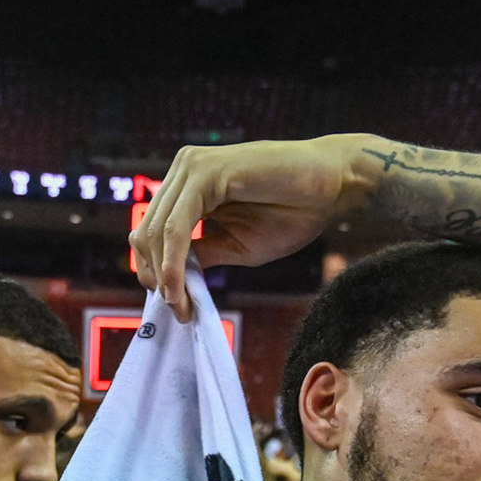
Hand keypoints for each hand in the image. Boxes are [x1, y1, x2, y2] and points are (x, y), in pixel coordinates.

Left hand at [130, 136, 373, 318]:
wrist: (334, 185)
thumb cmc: (294, 212)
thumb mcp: (238, 246)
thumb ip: (203, 256)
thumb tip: (169, 281)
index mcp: (188, 186)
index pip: (152, 232)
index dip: (155, 272)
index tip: (174, 306)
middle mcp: (183, 171)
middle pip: (146, 233)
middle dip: (155, 278)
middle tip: (177, 312)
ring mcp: (191, 167)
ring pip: (157, 232)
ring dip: (164, 276)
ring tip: (181, 307)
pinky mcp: (205, 171)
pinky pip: (177, 227)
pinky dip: (174, 263)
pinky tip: (181, 289)